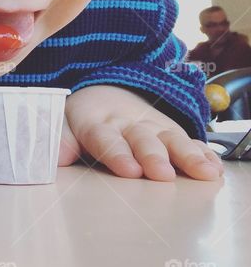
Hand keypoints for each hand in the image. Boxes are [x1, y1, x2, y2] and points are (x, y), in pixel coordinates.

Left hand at [57, 85, 222, 180]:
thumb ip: (56, 141)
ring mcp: (152, 127)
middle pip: (141, 139)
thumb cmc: (81, 120)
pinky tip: (213, 168)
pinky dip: (202, 154)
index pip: (105, 138)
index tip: (128, 170)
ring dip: (186, 155)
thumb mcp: (60, 126)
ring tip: (202, 172)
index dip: (116, 154)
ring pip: (170, 139)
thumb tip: (53, 158)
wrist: (105, 93)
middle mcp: (127, 124)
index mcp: (95, 123)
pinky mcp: (170, 133)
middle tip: (161, 173)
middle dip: (152, 156)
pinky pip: (189, 142)